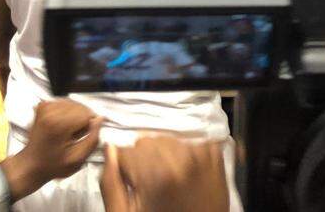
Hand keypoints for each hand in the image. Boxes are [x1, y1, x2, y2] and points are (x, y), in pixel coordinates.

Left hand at [2, 100, 101, 198]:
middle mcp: (51, 110)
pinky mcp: (43, 105)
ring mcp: (45, 106)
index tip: (83, 137)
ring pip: (73, 103)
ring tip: (67, 131)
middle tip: (75, 135)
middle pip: (80, 106)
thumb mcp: (78, 159)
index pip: (87, 113)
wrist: (31, 165)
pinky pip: (64, 103)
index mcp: (60, 124)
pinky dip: (66, 112)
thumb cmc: (54, 165)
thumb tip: (100, 119)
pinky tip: (62, 125)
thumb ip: (93, 139)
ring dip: (75, 115)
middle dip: (82, 120)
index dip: (90, 126)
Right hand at [100, 137, 228, 211]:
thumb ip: (111, 183)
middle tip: (153, 185)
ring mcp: (201, 154)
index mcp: (155, 173)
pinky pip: (189, 142)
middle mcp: (180, 157)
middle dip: (145, 160)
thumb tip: (110, 148)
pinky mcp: (215, 155)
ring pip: (168, 139)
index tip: (134, 186)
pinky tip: (186, 174)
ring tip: (170, 180)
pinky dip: (185, 153)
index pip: (126, 151)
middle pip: (147, 142)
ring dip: (164, 155)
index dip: (126, 169)